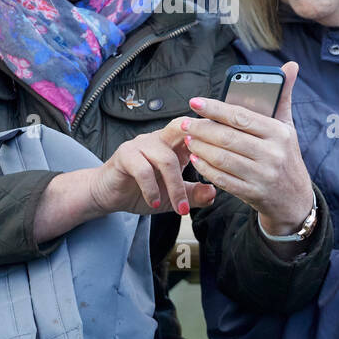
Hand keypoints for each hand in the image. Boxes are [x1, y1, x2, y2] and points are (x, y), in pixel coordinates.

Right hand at [88, 129, 217, 216]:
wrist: (108, 194)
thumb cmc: (141, 190)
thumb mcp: (172, 196)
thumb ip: (193, 194)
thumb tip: (215, 193)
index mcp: (173, 144)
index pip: (195, 132)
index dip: (212, 138)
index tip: (230, 153)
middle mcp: (158, 139)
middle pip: (181, 129)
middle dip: (198, 143)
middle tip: (213, 166)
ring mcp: (141, 145)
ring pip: (165, 159)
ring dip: (176, 187)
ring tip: (181, 209)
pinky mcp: (125, 155)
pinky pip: (142, 169)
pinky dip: (152, 188)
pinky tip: (155, 203)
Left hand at [172, 61, 313, 234]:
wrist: (295, 199)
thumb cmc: (286, 155)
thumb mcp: (287, 126)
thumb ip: (283, 96)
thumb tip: (290, 65)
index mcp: (278, 133)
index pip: (241, 117)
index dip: (215, 109)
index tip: (195, 102)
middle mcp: (272, 154)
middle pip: (228, 138)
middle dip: (202, 129)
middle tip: (185, 122)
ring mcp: (262, 175)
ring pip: (222, 159)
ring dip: (200, 148)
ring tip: (188, 139)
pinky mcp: (252, 193)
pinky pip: (223, 179)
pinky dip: (206, 169)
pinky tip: (195, 160)